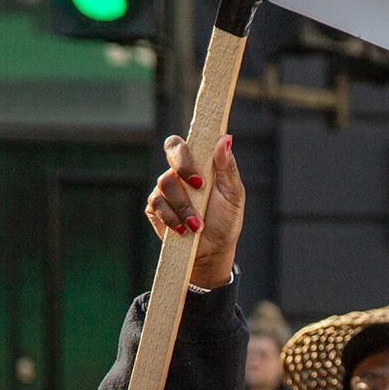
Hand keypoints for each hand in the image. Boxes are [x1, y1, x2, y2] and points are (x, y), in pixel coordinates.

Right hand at [145, 132, 245, 290]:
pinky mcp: (155, 208)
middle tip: (199, 187)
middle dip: (184, 168)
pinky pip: (157, 204)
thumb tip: (225, 139)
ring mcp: (166, 189)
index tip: (201, 167)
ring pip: (165, 182)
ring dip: (184, 206)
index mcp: (200, 163)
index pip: (189, 141)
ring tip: (197, 224)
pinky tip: (184, 230)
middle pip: (171, 150)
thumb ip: (228, 167)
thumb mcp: (233, 194)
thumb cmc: (225, 219)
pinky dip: (172, 218)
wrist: (213, 251)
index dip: (190, 147)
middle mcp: (180, 172)